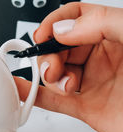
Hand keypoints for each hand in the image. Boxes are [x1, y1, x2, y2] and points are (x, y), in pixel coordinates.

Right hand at [15, 2, 122, 131]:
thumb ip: (101, 24)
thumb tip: (62, 30)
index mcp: (114, 34)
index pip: (76, 18)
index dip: (56, 23)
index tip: (45, 35)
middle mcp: (102, 56)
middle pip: (60, 46)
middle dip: (49, 54)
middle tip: (54, 66)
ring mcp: (92, 82)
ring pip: (55, 72)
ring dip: (47, 76)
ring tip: (60, 83)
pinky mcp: (86, 107)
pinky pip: (55, 100)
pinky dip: (35, 96)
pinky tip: (23, 90)